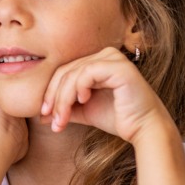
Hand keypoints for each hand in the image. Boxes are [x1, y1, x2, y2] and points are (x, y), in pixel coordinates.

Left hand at [40, 46, 171, 143]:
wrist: (144, 129)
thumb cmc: (118, 118)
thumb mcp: (84, 111)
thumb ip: (65, 108)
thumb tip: (40, 116)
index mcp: (97, 62)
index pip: (64, 72)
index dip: (50, 93)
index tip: (44, 116)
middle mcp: (105, 55)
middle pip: (65, 72)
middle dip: (54, 98)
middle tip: (49, 120)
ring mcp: (113, 58)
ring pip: (73, 74)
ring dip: (63, 99)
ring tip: (61, 120)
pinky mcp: (119, 66)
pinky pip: (87, 73)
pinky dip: (79, 88)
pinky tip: (82, 101)